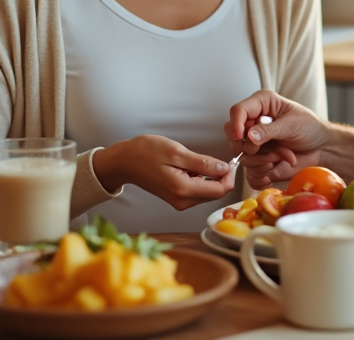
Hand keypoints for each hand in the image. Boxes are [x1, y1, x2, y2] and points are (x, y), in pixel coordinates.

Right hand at [92, 135, 237, 209]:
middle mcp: (183, 201)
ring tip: (195, 160)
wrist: (124, 161)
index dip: (229, 176)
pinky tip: (189, 166)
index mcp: (184, 190)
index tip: (228, 160)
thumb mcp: (177, 152)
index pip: (220, 190)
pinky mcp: (176, 198)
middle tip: (211, 157)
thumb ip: (203, 163)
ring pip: (208, 192)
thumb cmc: (145, 152)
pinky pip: (197, 190)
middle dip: (220, 176)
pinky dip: (200, 178)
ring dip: (209, 177)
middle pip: (216, 193)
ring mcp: (179, 201)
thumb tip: (224, 169)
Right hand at [225, 91, 329, 187]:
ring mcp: (255, 144)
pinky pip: (250, 173)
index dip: (236, 125)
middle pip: (234, 136)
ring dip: (267, 159)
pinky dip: (264, 174)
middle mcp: (254, 123)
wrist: (322, 149)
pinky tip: (277, 168)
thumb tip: (248, 136)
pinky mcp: (258, 162)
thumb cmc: (310, 128)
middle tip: (272, 149)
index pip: (237, 111)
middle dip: (253, 147)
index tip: (241, 137)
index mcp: (261, 105)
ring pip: (244, 156)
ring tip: (286, 154)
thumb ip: (269, 130)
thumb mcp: (292, 124)